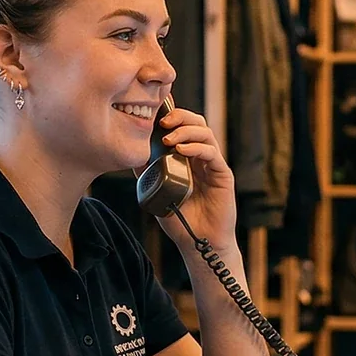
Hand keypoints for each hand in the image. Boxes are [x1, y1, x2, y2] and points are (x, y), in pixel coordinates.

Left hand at [149, 106, 236, 244]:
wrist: (199, 243)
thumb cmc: (179, 219)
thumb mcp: (156, 191)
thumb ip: (148, 172)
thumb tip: (132, 153)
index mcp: (187, 157)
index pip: (182, 127)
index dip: (172, 115)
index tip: (155, 112)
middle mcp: (202, 157)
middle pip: (196, 123)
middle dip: (179, 117)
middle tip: (162, 121)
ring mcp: (213, 165)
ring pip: (205, 133)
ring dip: (186, 130)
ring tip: (169, 138)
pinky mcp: (223, 175)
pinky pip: (212, 153)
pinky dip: (197, 147)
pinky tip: (182, 150)